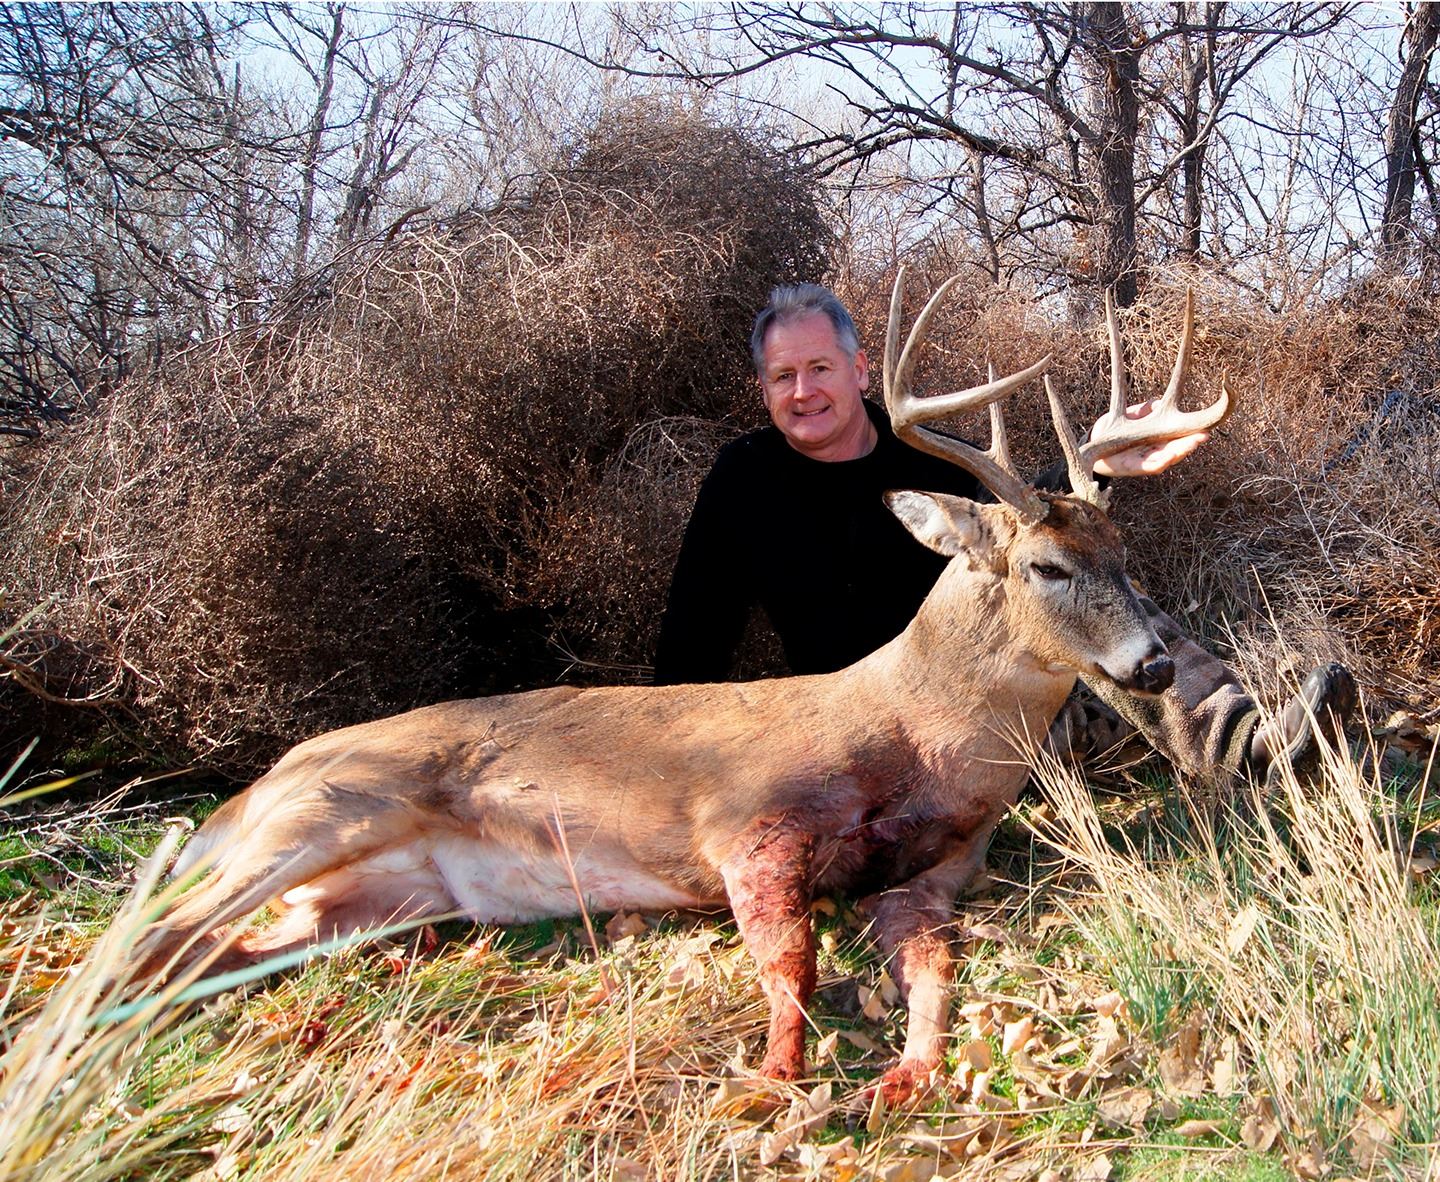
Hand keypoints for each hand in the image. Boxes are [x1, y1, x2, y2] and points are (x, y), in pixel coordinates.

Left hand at [1091, 399, 1209, 476]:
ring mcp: (1147, 460)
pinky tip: (1168, 458)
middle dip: (1192, 442)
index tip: (1208, 424)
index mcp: (1159, 437)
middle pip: (1179, 448)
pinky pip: (1149, 467)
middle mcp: (1157, 450)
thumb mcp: (1132, 415)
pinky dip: (1160, 463)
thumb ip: (1145, 409)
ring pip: (1168, 459)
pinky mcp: (1134, 468)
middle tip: (1205, 435)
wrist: (1093, 443)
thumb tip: (1157, 402)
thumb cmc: (1115, 428)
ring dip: (1180, 452)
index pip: (1181, 434)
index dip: (1194, 430)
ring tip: (1191, 445)